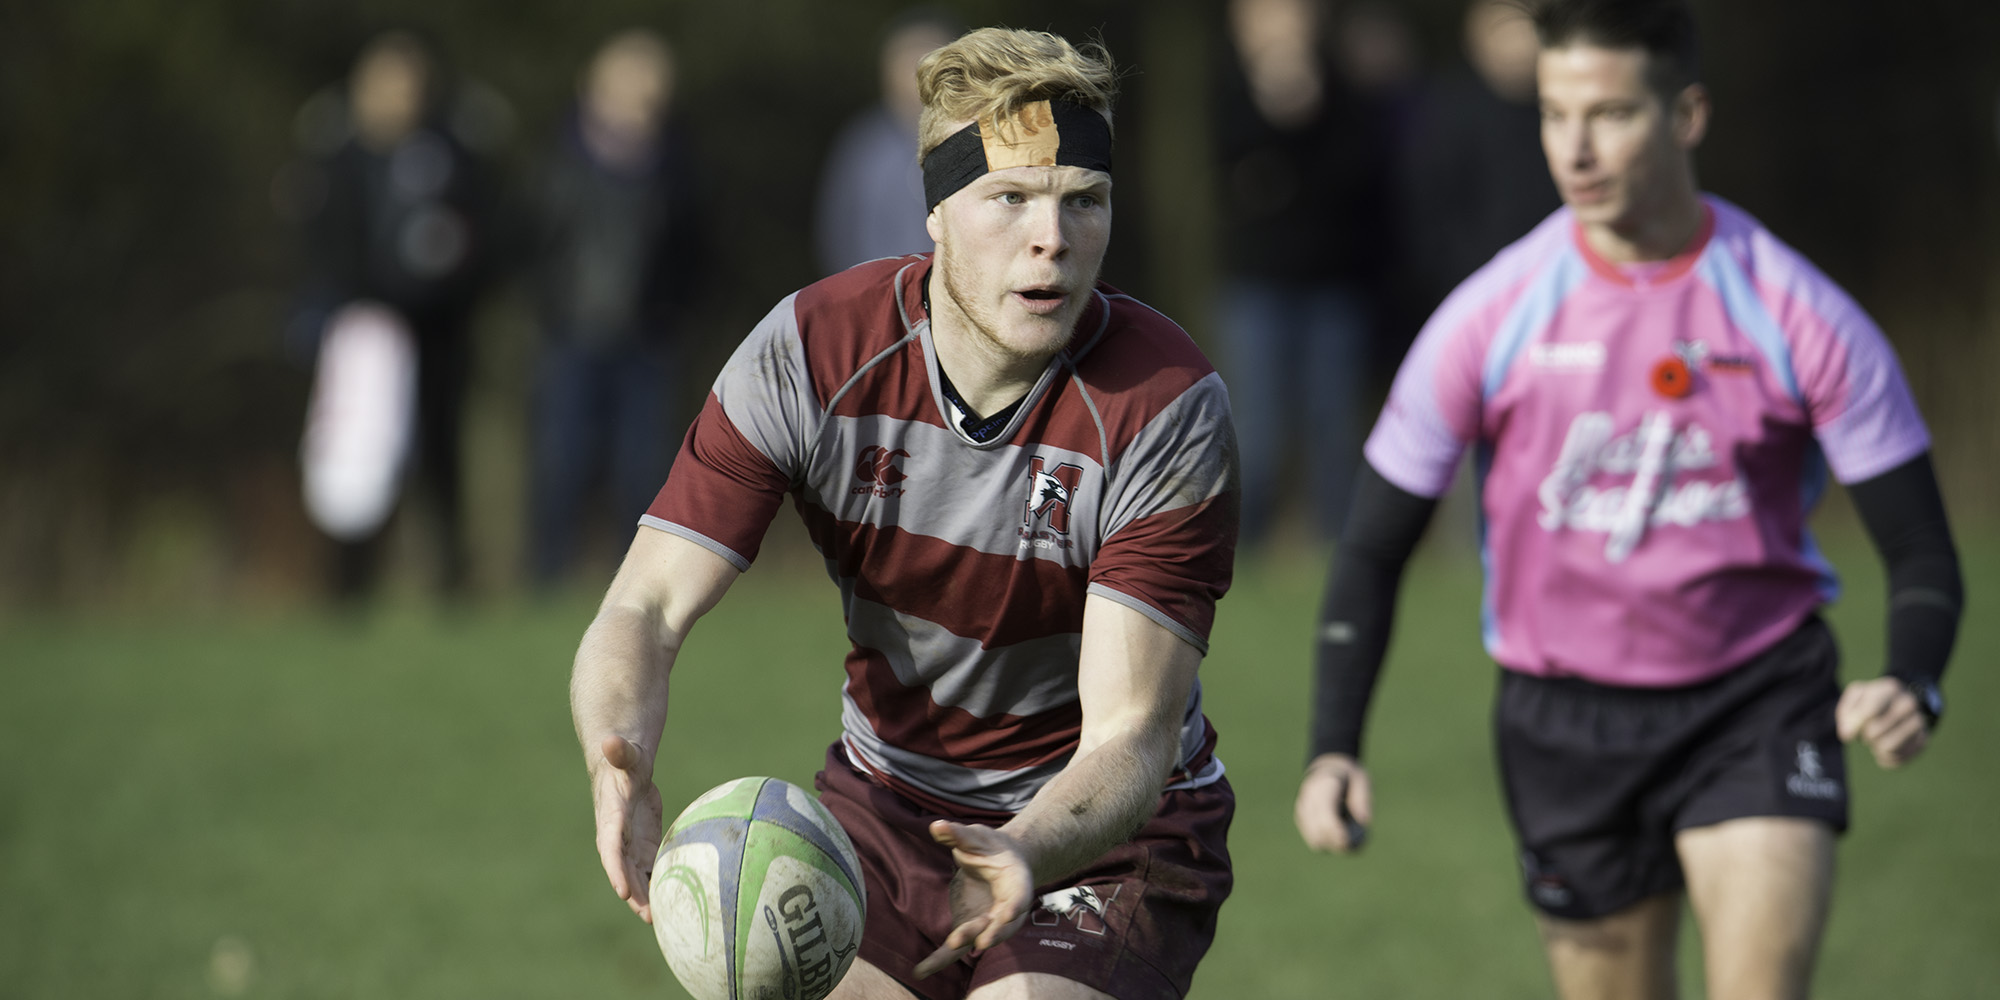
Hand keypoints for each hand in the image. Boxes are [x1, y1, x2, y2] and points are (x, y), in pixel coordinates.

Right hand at [591, 736, 664, 921]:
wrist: (622, 767)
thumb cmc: (623, 757)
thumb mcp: (625, 753)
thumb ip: (620, 751)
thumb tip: (609, 741)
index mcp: (610, 817)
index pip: (610, 848)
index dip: (615, 870)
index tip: (622, 891)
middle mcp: (617, 837)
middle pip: (624, 871)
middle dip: (635, 895)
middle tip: (652, 917)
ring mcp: (630, 844)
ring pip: (638, 876)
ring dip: (649, 897)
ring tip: (667, 921)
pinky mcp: (644, 845)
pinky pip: (652, 868)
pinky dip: (662, 884)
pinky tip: (679, 903)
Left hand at [911, 820, 1034, 978]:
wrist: (998, 861)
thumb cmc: (990, 847)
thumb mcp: (977, 836)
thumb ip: (958, 834)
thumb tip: (936, 826)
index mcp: (1016, 882)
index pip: (1019, 897)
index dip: (1016, 906)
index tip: (1010, 913)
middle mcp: (1007, 908)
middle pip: (1000, 924)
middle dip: (988, 932)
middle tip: (974, 940)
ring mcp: (989, 921)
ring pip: (979, 938)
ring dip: (964, 944)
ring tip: (944, 951)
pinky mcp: (971, 928)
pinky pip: (957, 947)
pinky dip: (940, 960)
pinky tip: (920, 970)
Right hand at [1295, 753, 1372, 853]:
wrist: (1326, 767)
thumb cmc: (1348, 776)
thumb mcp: (1361, 779)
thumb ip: (1362, 799)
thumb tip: (1364, 822)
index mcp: (1325, 785)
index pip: (1325, 813)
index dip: (1335, 832)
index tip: (1347, 843)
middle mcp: (1309, 797)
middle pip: (1318, 831)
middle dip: (1336, 843)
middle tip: (1351, 843)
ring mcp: (1302, 807)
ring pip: (1314, 839)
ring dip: (1331, 844)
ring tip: (1345, 837)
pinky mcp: (1300, 817)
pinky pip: (1312, 839)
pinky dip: (1326, 841)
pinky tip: (1335, 834)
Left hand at [1836, 677, 1931, 768]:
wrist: (1902, 703)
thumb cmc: (1872, 701)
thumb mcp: (1855, 698)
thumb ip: (1846, 713)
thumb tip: (1847, 734)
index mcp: (1889, 689)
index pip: (1868, 714)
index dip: (1854, 727)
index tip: (1847, 734)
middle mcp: (1908, 703)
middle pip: (1875, 732)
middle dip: (1865, 736)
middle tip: (1867, 732)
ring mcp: (1918, 722)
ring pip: (1888, 748)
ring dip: (1876, 748)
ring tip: (1877, 740)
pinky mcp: (1923, 740)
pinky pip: (1898, 759)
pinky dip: (1886, 758)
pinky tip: (1886, 749)